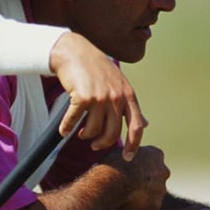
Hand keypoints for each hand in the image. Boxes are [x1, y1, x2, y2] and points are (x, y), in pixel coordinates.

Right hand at [49, 32, 145, 159]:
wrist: (75, 52)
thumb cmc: (97, 69)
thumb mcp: (119, 84)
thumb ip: (130, 106)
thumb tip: (145, 125)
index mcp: (128, 95)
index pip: (137, 126)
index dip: (134, 145)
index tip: (128, 158)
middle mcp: (116, 97)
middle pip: (112, 133)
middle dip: (102, 144)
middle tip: (94, 145)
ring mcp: (100, 97)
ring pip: (93, 130)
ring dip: (85, 135)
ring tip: (80, 133)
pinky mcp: (82, 97)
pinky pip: (74, 121)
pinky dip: (66, 128)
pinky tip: (64, 130)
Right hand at [102, 146, 168, 209]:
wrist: (110, 185)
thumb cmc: (111, 167)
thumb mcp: (119, 153)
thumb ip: (129, 155)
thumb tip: (125, 158)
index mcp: (155, 154)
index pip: (153, 160)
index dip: (140, 166)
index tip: (131, 170)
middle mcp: (163, 171)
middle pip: (156, 178)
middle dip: (145, 182)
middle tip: (128, 185)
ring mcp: (161, 190)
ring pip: (152, 194)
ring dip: (141, 196)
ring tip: (123, 197)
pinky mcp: (155, 206)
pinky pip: (147, 208)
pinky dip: (138, 209)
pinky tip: (124, 206)